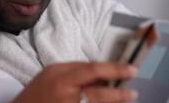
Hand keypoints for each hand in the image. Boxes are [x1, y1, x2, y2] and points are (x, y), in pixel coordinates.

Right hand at [12, 62, 138, 102]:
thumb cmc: (37, 92)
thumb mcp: (52, 73)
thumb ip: (75, 69)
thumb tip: (102, 71)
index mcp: (60, 78)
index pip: (92, 70)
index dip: (114, 69)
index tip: (131, 69)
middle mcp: (65, 94)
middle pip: (98, 95)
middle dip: (118, 94)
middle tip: (131, 92)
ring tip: (123, 99)